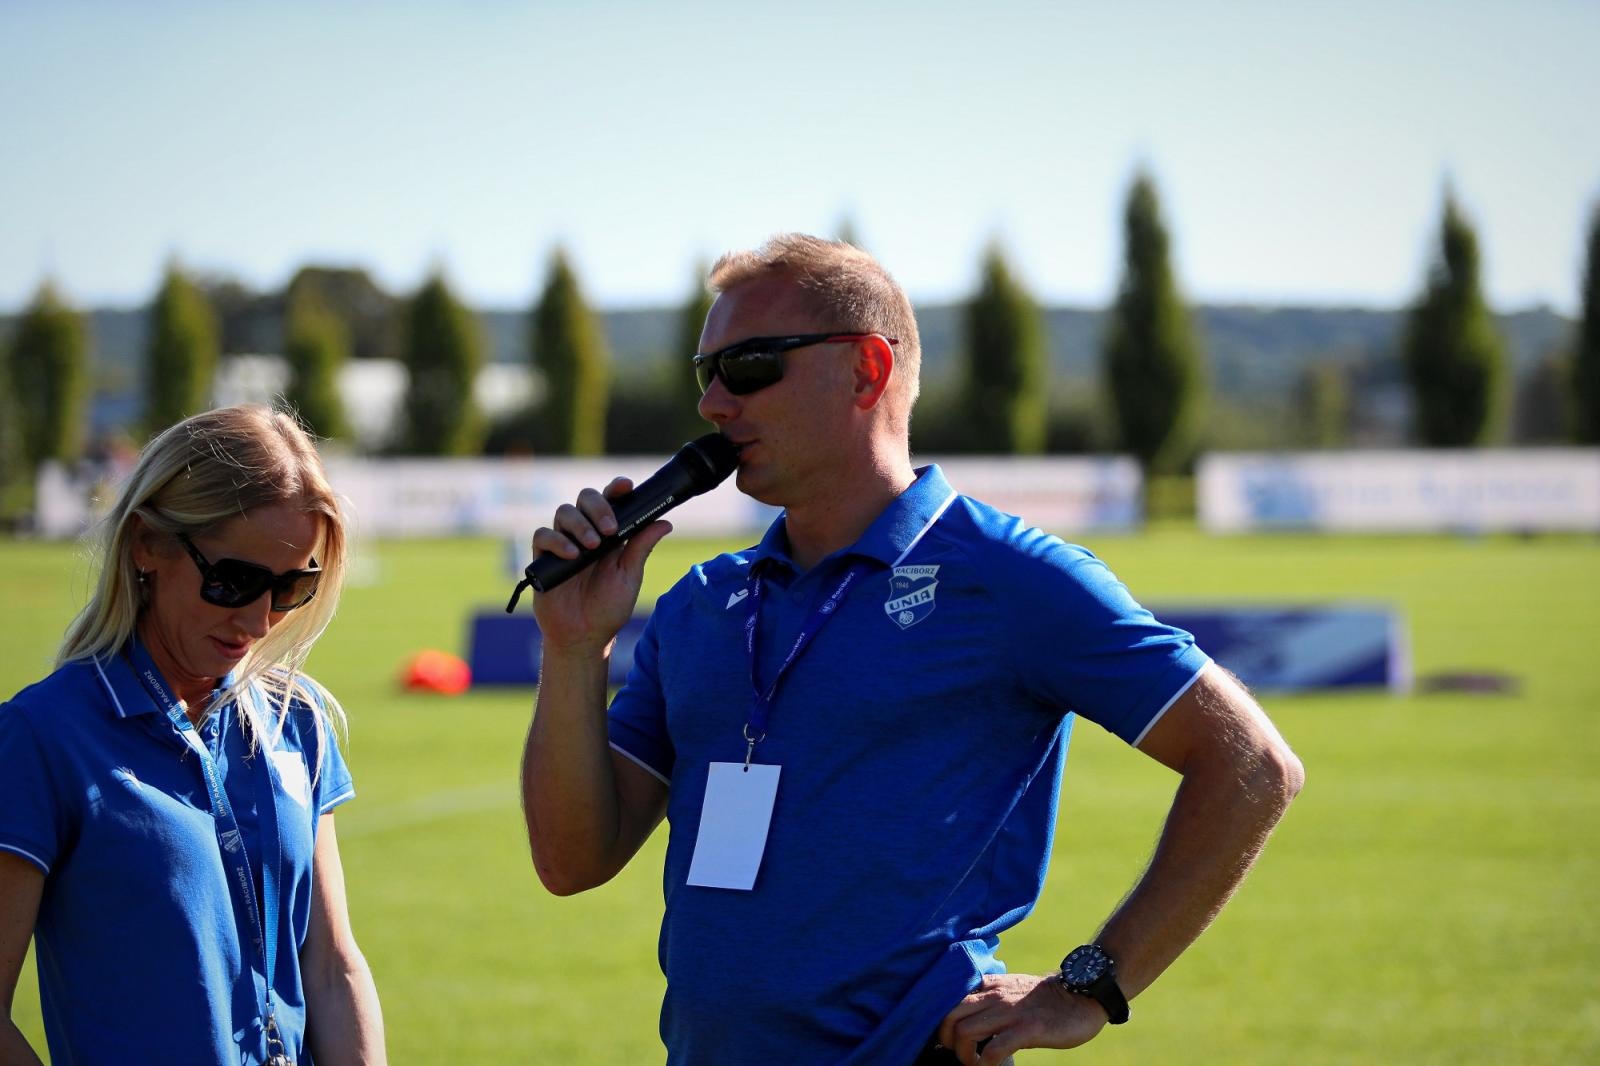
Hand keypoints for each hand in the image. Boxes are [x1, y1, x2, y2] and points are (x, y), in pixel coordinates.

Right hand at [529, 478, 672, 651]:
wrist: (583, 636)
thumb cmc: (608, 607)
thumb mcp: (630, 576)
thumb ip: (641, 547)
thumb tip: (665, 522)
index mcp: (609, 533)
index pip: (611, 501)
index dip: (616, 489)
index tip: (626, 486)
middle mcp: (585, 532)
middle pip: (585, 498)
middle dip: (598, 507)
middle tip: (611, 529)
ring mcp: (563, 543)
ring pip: (564, 512)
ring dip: (580, 524)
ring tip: (593, 546)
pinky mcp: (543, 557)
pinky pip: (543, 535)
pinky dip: (557, 540)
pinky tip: (572, 555)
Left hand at [936, 973, 1107, 1064]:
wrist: (1082, 995)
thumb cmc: (1047, 998)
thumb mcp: (1012, 988)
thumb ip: (991, 997)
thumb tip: (972, 1018)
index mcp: (990, 985)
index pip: (951, 999)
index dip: (944, 1022)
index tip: (951, 1038)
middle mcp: (994, 995)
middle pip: (949, 1016)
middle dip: (946, 1040)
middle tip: (958, 1053)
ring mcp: (1009, 1012)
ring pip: (964, 1032)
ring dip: (964, 1055)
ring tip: (975, 1063)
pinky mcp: (1026, 1029)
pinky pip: (993, 1050)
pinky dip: (986, 1065)